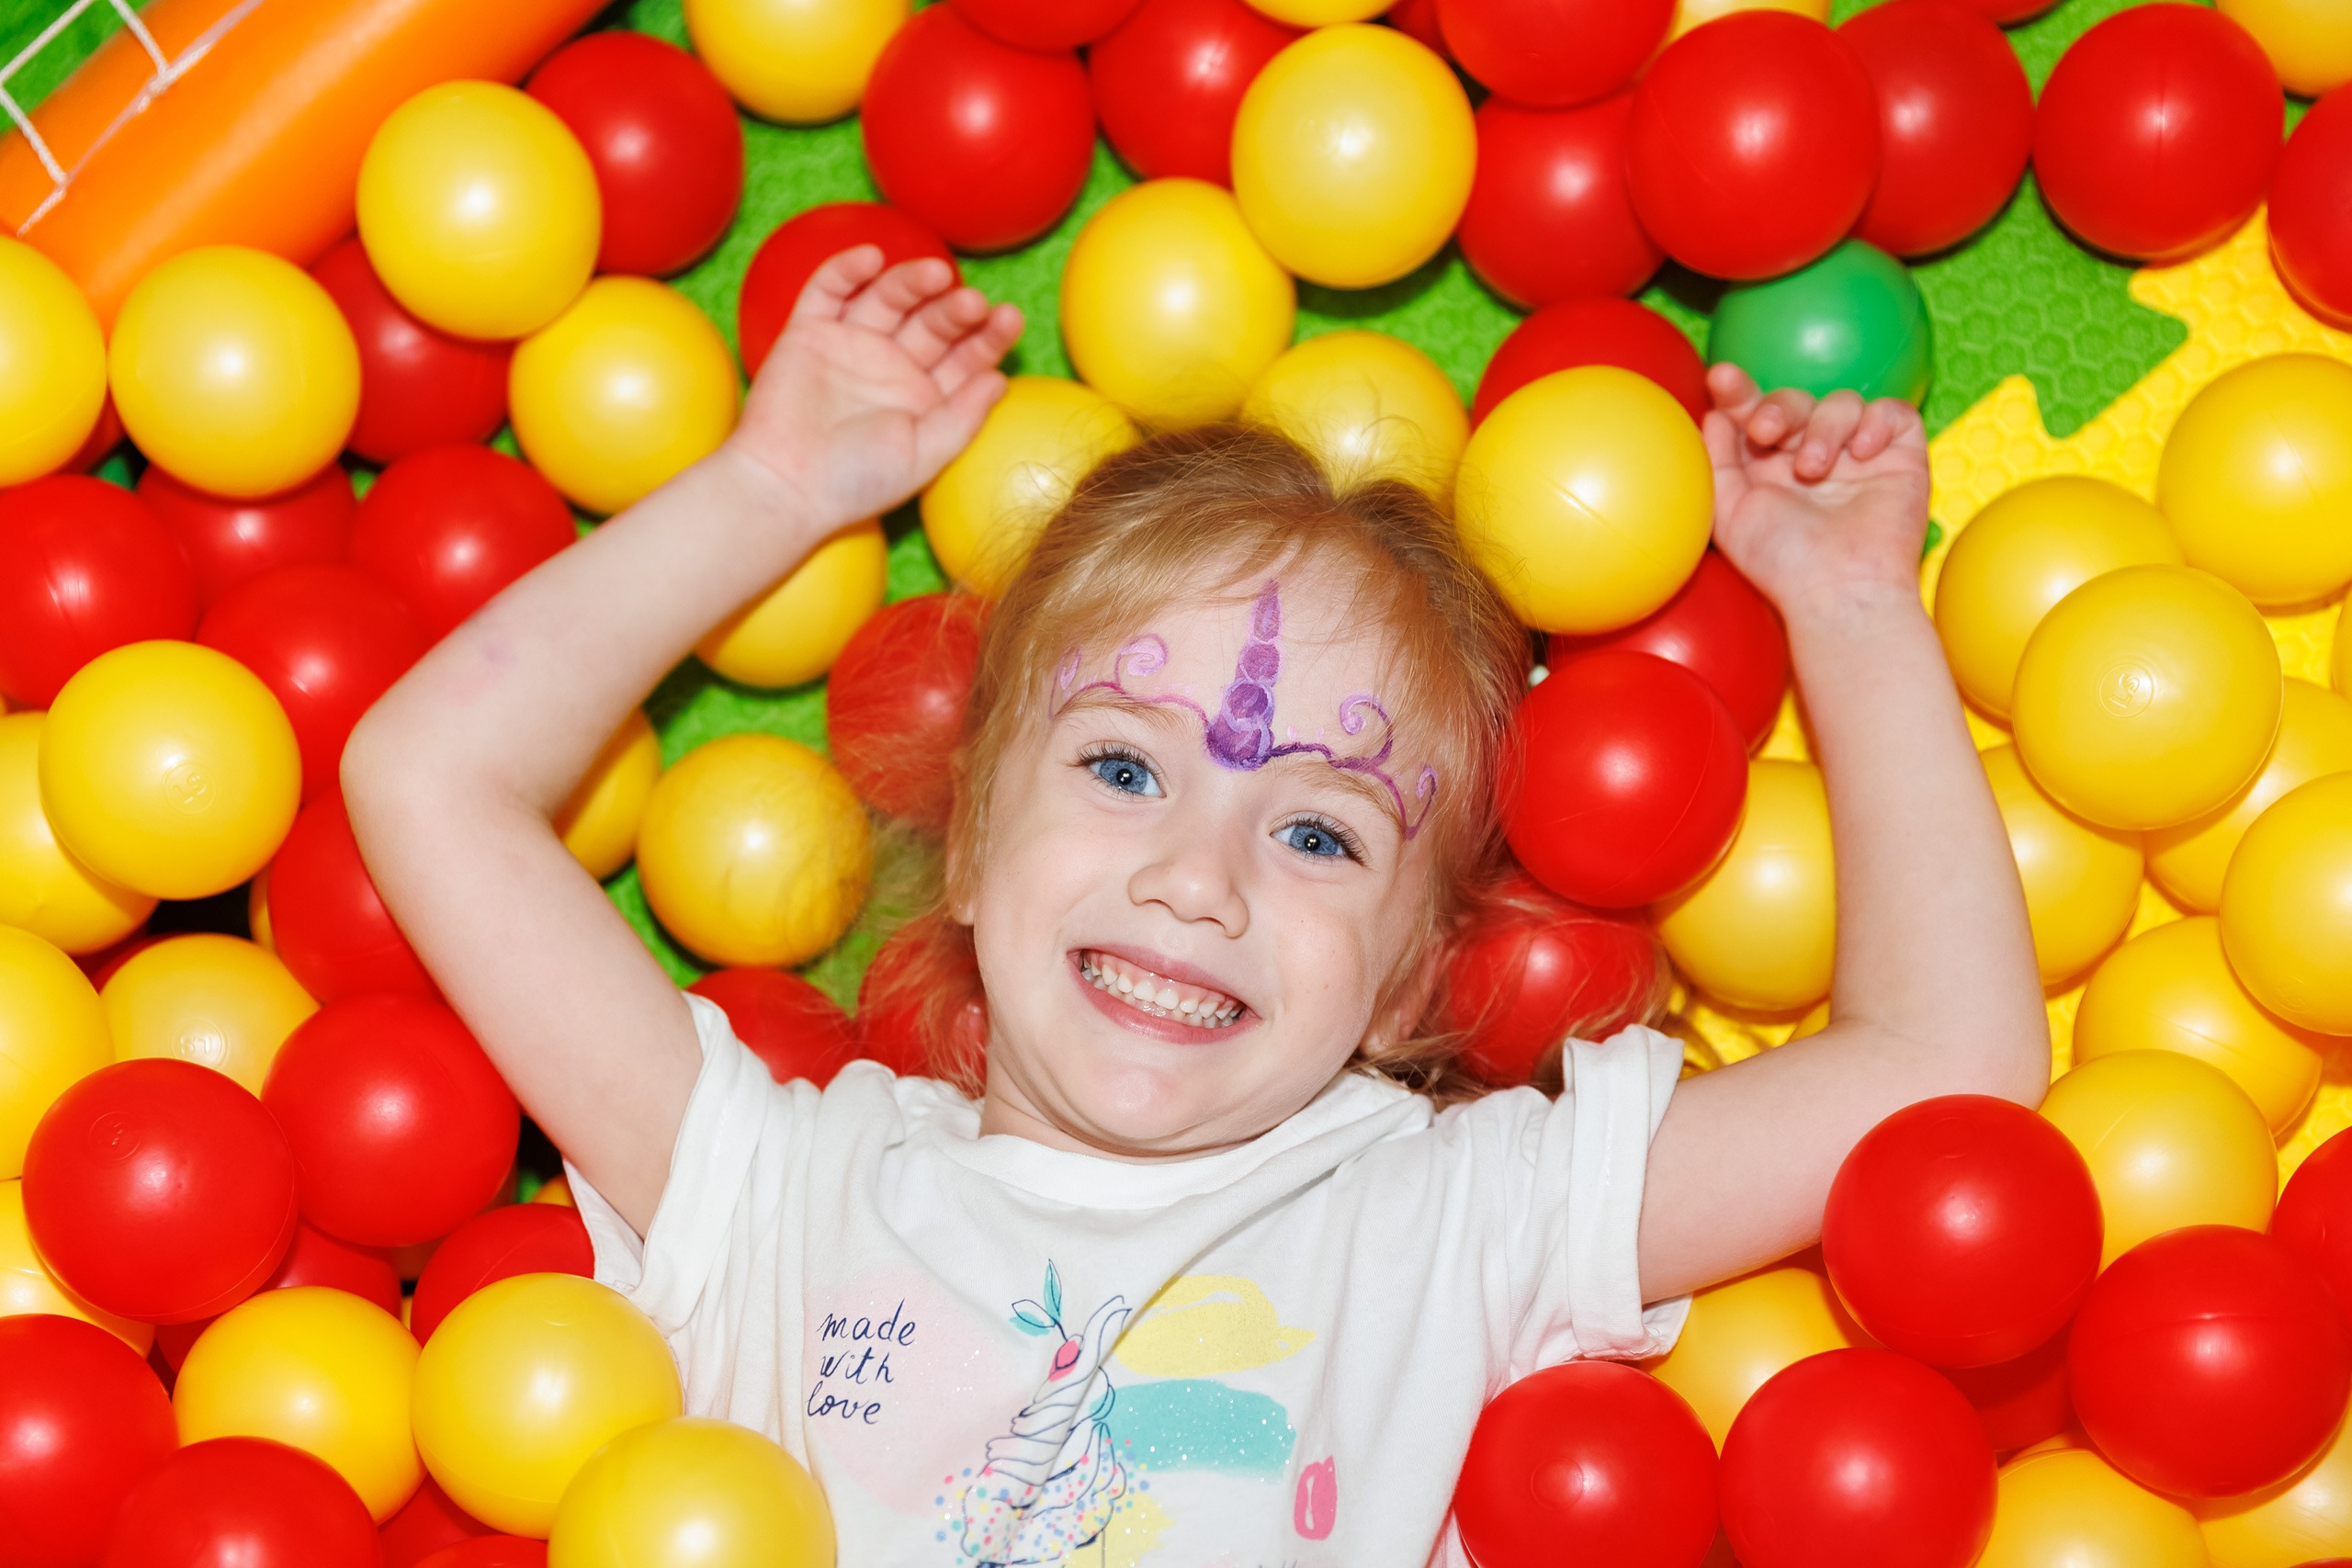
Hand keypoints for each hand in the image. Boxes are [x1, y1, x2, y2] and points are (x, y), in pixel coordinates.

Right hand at [728, 247, 1024, 530]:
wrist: (785, 486)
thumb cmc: (857, 481)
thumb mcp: (925, 454)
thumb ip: (964, 416)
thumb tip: (1000, 379)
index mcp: (925, 396)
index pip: (965, 357)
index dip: (987, 337)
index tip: (1009, 319)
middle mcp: (891, 365)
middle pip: (932, 322)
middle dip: (954, 310)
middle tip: (971, 302)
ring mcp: (851, 344)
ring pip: (888, 298)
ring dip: (912, 282)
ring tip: (935, 274)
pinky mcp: (808, 332)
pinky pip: (827, 291)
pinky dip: (846, 270)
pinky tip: (871, 258)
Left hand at [1702, 363, 1929, 618]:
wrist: (1838, 589)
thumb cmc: (1780, 561)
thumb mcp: (1728, 511)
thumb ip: (1717, 459)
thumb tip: (1715, 414)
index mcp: (1770, 469)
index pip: (1754, 416)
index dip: (1739, 393)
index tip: (1721, 378)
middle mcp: (1812, 457)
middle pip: (1795, 402)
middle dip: (1777, 407)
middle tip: (1765, 431)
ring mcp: (1857, 456)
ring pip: (1840, 403)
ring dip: (1822, 427)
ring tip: (1815, 469)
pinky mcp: (1899, 456)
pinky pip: (1893, 412)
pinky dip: (1875, 421)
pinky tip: (1860, 453)